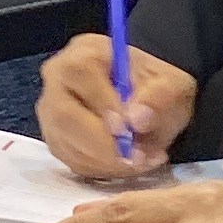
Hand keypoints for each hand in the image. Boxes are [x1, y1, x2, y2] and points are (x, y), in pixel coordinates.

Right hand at [38, 32, 198, 181]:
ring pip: (66, 144)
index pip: (80, 73)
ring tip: (143, 162)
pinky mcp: (57, 140)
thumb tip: (137, 119)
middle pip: (65, 115)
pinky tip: (127, 165)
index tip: (127, 129)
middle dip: (103, 144)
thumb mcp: (171, 86)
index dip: (101, 103)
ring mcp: (52, 113)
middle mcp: (58, 80)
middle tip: (138, 158)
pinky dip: (101, 170)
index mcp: (83, 53)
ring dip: (106, 162)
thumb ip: (157, 99)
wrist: (150, 102)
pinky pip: (71, 161)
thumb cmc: (155, 86)